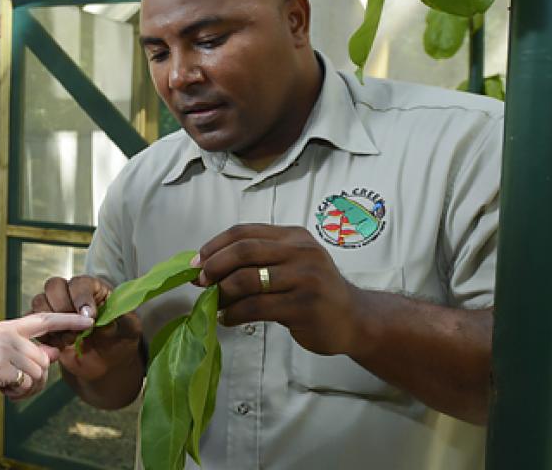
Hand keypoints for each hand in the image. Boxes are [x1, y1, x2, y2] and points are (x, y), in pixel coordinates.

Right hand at [0, 312, 92, 409]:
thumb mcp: (1, 356)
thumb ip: (27, 352)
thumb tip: (53, 352)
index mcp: (8, 328)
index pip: (45, 319)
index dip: (69, 320)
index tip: (89, 319)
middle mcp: (7, 334)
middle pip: (45, 359)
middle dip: (35, 379)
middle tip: (14, 384)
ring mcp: (3, 348)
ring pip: (39, 373)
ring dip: (26, 388)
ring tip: (4, 385)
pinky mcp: (0, 366)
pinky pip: (27, 384)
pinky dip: (16, 393)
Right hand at [30, 276, 142, 380]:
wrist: (107, 363)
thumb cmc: (120, 341)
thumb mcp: (129, 330)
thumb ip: (121, 320)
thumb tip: (104, 317)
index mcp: (93, 288)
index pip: (80, 283)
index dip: (81, 298)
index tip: (90, 317)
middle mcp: (71, 293)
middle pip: (53, 286)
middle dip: (62, 308)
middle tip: (76, 330)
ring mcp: (55, 309)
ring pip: (39, 301)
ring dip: (51, 322)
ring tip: (69, 339)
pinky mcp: (44, 326)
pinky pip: (32, 323)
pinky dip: (43, 334)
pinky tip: (59, 345)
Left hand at [197, 224, 367, 355]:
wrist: (354, 319)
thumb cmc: (314, 292)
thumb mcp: (292, 265)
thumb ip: (257, 261)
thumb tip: (206, 267)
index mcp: (294, 237)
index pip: (244, 232)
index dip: (215, 245)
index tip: (197, 262)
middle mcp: (301, 252)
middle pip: (243, 251)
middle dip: (215, 266)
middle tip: (201, 281)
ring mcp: (305, 279)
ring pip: (247, 280)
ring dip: (222, 292)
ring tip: (214, 302)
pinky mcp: (304, 306)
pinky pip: (256, 307)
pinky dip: (234, 314)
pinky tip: (227, 318)